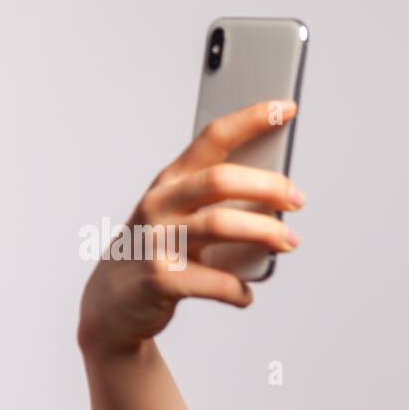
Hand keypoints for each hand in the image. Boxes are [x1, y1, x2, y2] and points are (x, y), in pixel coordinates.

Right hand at [77, 99, 304, 355]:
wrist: (111, 302)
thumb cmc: (159, 251)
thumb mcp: (182, 217)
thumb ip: (221, 205)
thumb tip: (278, 203)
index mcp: (171, 180)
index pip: (213, 138)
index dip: (251, 119)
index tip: (286, 107)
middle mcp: (160, 203)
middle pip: (220, 180)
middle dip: (268, 186)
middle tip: (298, 200)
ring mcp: (157, 240)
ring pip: (220, 225)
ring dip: (265, 234)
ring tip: (289, 243)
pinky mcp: (159, 280)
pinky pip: (214, 281)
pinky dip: (238, 289)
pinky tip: (246, 294)